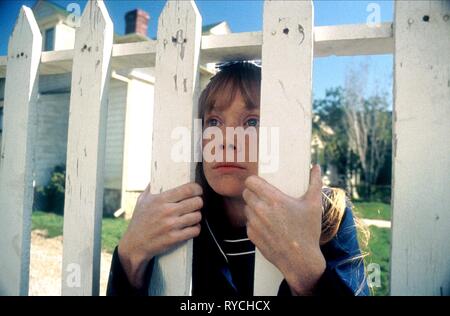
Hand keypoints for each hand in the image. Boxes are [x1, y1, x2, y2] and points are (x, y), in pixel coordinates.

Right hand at [118, 182, 202, 287]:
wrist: (134, 245)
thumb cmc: (139, 221)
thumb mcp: (142, 200)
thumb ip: (152, 187)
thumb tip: (159, 174)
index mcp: (160, 200)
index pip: (188, 189)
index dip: (197, 188)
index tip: (197, 190)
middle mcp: (167, 211)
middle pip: (196, 202)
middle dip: (198, 202)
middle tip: (196, 203)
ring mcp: (171, 226)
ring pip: (197, 216)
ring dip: (197, 216)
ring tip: (193, 215)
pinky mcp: (174, 238)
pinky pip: (195, 231)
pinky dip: (195, 228)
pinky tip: (191, 227)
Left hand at [242, 165, 325, 294]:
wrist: (300, 260)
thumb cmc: (308, 231)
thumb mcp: (314, 205)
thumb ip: (315, 183)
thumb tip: (316, 167)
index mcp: (274, 199)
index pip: (250, 181)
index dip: (254, 181)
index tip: (259, 183)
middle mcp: (261, 210)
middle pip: (246, 193)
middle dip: (253, 193)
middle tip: (264, 196)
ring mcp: (254, 223)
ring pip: (246, 208)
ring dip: (253, 207)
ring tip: (266, 211)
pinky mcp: (251, 235)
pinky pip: (248, 223)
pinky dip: (254, 222)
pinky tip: (266, 225)